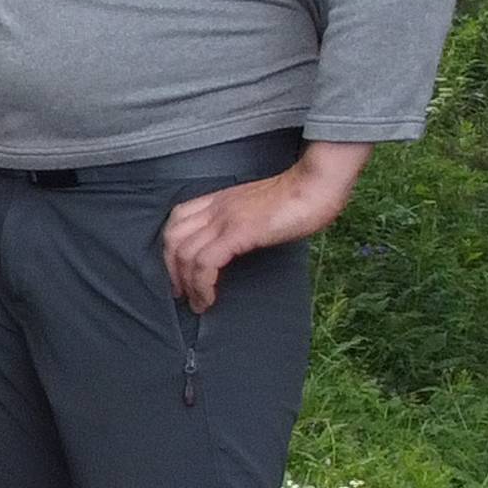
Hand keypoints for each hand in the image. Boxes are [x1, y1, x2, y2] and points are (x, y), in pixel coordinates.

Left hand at [159, 141, 367, 311]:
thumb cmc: (299, 197)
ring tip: (197, 303)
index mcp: (219, 200)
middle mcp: (216, 207)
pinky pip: (205, 262)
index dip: (171, 248)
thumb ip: (241, 221)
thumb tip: (238, 246)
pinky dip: (201, 284)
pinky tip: (209, 298)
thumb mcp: (258, 207)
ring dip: (186, 284)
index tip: (179, 272)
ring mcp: (225, 219)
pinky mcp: (238, 232)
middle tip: (181, 293)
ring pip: (184, 253)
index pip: (177, 220)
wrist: (316, 184)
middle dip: (171, 269)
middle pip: (173, 238)